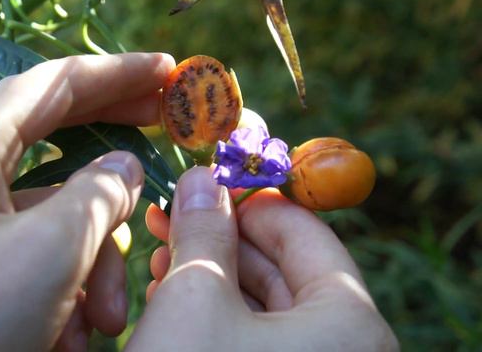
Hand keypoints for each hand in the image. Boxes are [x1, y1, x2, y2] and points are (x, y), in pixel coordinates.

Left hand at [0, 53, 174, 351]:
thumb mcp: (52, 250)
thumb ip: (100, 194)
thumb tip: (124, 167)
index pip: (54, 83)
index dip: (116, 73)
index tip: (166, 71)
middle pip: (56, 136)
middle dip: (114, 146)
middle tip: (166, 129)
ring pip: (55, 215)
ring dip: (94, 262)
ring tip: (106, 321)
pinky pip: (35, 256)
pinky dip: (65, 288)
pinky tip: (74, 334)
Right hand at [129, 167, 397, 350]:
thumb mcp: (194, 297)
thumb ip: (204, 230)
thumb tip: (202, 177)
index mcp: (349, 323)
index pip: (305, 231)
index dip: (249, 198)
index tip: (205, 180)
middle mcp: (342, 347)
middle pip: (282, 268)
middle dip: (219, 238)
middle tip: (171, 214)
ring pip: (260, 305)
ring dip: (208, 274)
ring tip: (161, 253)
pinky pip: (252, 337)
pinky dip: (213, 312)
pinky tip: (169, 295)